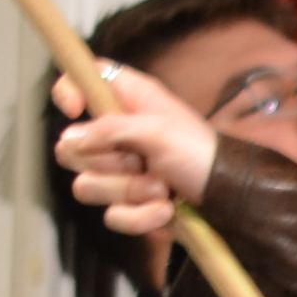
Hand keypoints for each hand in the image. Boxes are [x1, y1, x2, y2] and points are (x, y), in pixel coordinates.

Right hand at [54, 59, 212, 238]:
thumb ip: (110, 129)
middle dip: (106, 162)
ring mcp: (119, 173)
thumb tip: (69, 139)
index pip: (81, 80)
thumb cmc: (201, 153)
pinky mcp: (128, 205)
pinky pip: (112, 217)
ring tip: (162, 188)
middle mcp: (117, 134)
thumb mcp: (159, 130)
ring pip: (87, 187)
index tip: (76, 110)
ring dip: (128, 190)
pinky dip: (140, 217)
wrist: (227, 200)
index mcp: (127, 101)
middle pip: (70, 147)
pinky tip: (166, 210)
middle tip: (140, 160)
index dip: (69, 91)